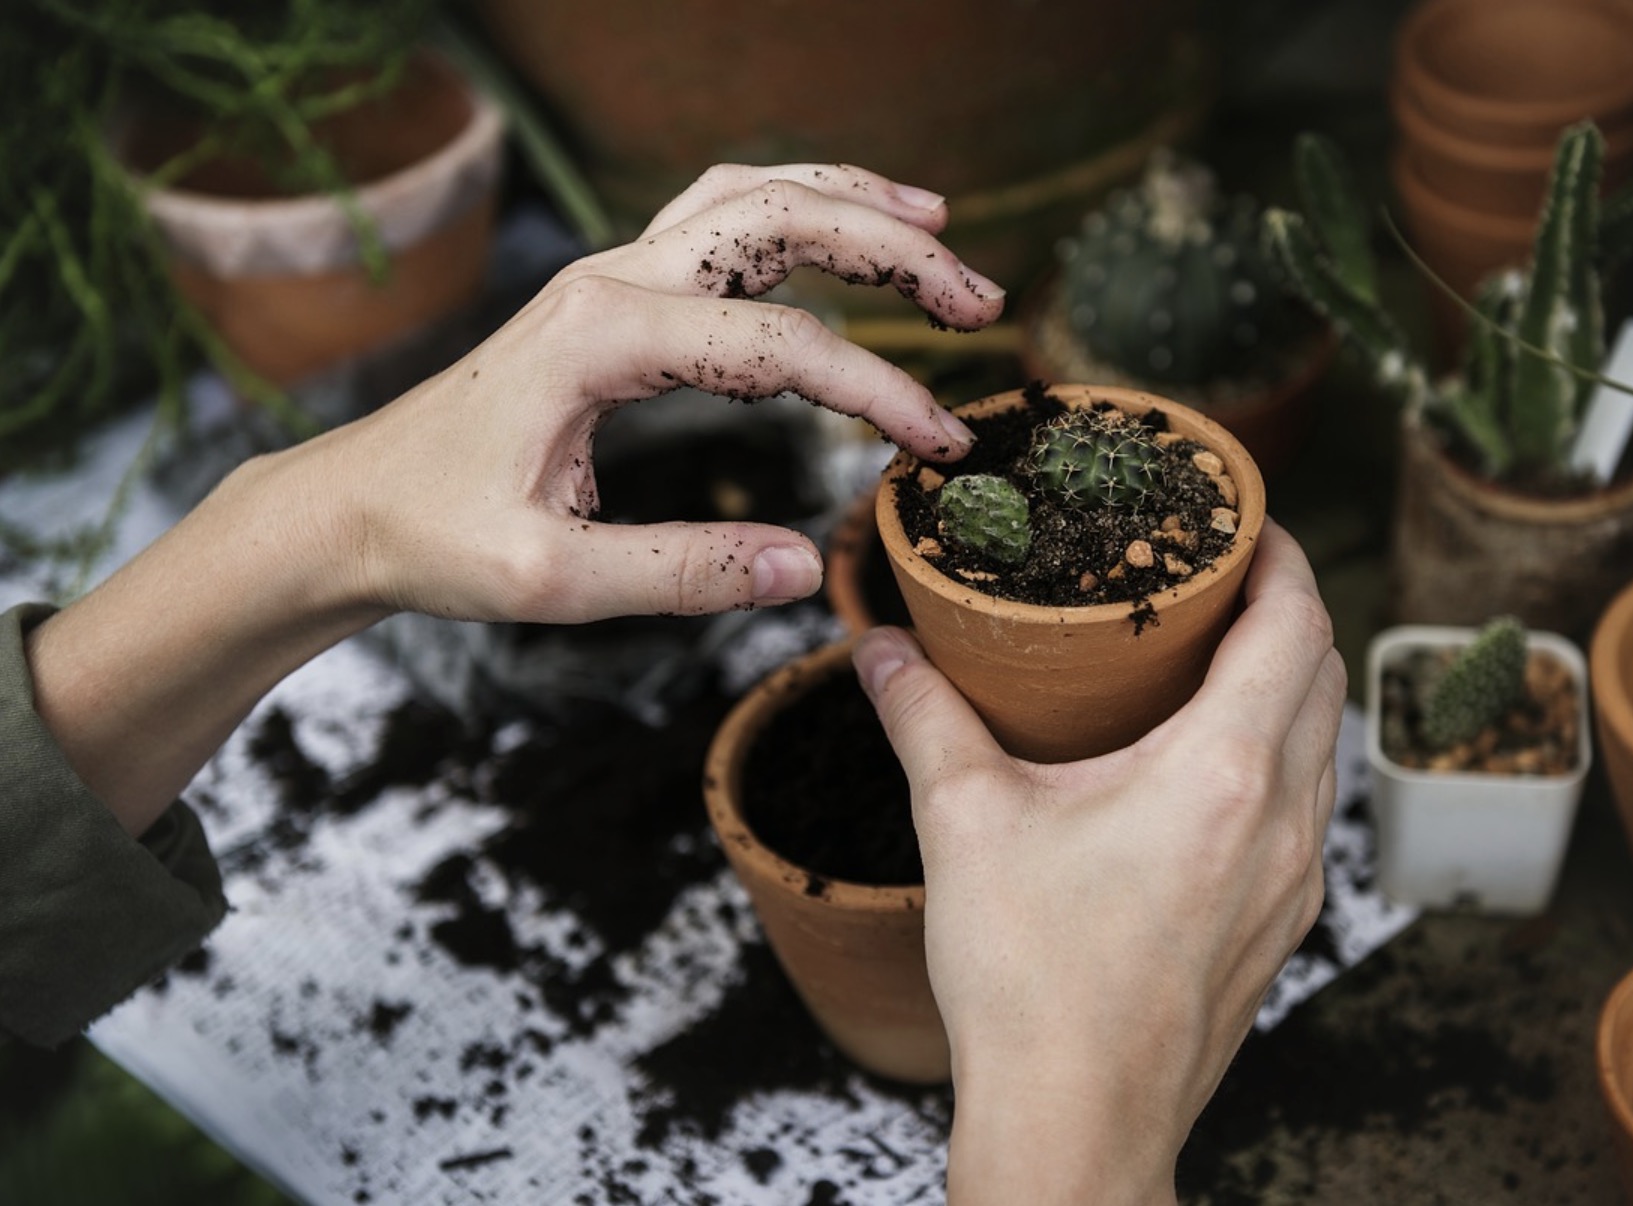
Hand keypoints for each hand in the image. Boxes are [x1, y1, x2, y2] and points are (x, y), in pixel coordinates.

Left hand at [278, 162, 1004, 623]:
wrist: (350, 505)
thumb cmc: (435, 538)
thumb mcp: (552, 581)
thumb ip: (683, 573)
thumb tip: (805, 568)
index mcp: (601, 338)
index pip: (781, 346)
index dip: (879, 392)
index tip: (942, 448)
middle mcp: (610, 280)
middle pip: (780, 221)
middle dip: (894, 250)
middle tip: (980, 301)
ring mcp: (609, 275)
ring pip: (751, 198)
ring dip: (852, 204)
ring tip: (940, 228)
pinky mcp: (612, 294)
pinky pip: (718, 220)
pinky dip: (796, 211)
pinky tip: (843, 229)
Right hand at [853, 522, 1344, 1205]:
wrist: (1077, 1125)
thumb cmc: (1031, 984)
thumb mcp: (963, 825)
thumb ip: (923, 717)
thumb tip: (880, 648)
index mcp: (1223, 772)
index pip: (1297, 623)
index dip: (1283, 555)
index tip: (1244, 520)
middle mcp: (1283, 820)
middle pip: (1325, 674)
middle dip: (1286, 608)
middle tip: (1217, 577)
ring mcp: (1294, 881)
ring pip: (1323, 745)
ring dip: (1287, 684)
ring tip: (1211, 659)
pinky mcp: (1281, 927)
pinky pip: (1307, 809)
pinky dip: (1279, 757)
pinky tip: (1206, 768)